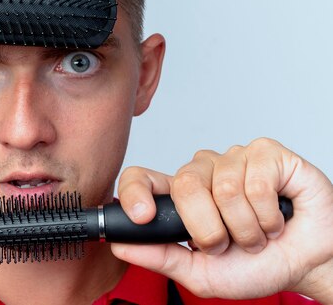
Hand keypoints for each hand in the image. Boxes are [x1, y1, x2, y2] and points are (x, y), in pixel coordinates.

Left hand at [112, 138, 332, 301]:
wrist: (306, 265)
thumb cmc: (256, 265)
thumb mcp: (201, 273)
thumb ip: (161, 257)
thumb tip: (121, 244)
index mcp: (181, 196)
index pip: (142, 177)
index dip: (136, 192)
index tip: (142, 217)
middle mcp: (203, 172)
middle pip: (185, 185)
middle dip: (208, 229)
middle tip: (227, 243)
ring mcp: (233, 159)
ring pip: (223, 187)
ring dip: (244, 228)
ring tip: (256, 234)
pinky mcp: (266, 154)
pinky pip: (255, 182)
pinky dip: (267, 215)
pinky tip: (276, 217)